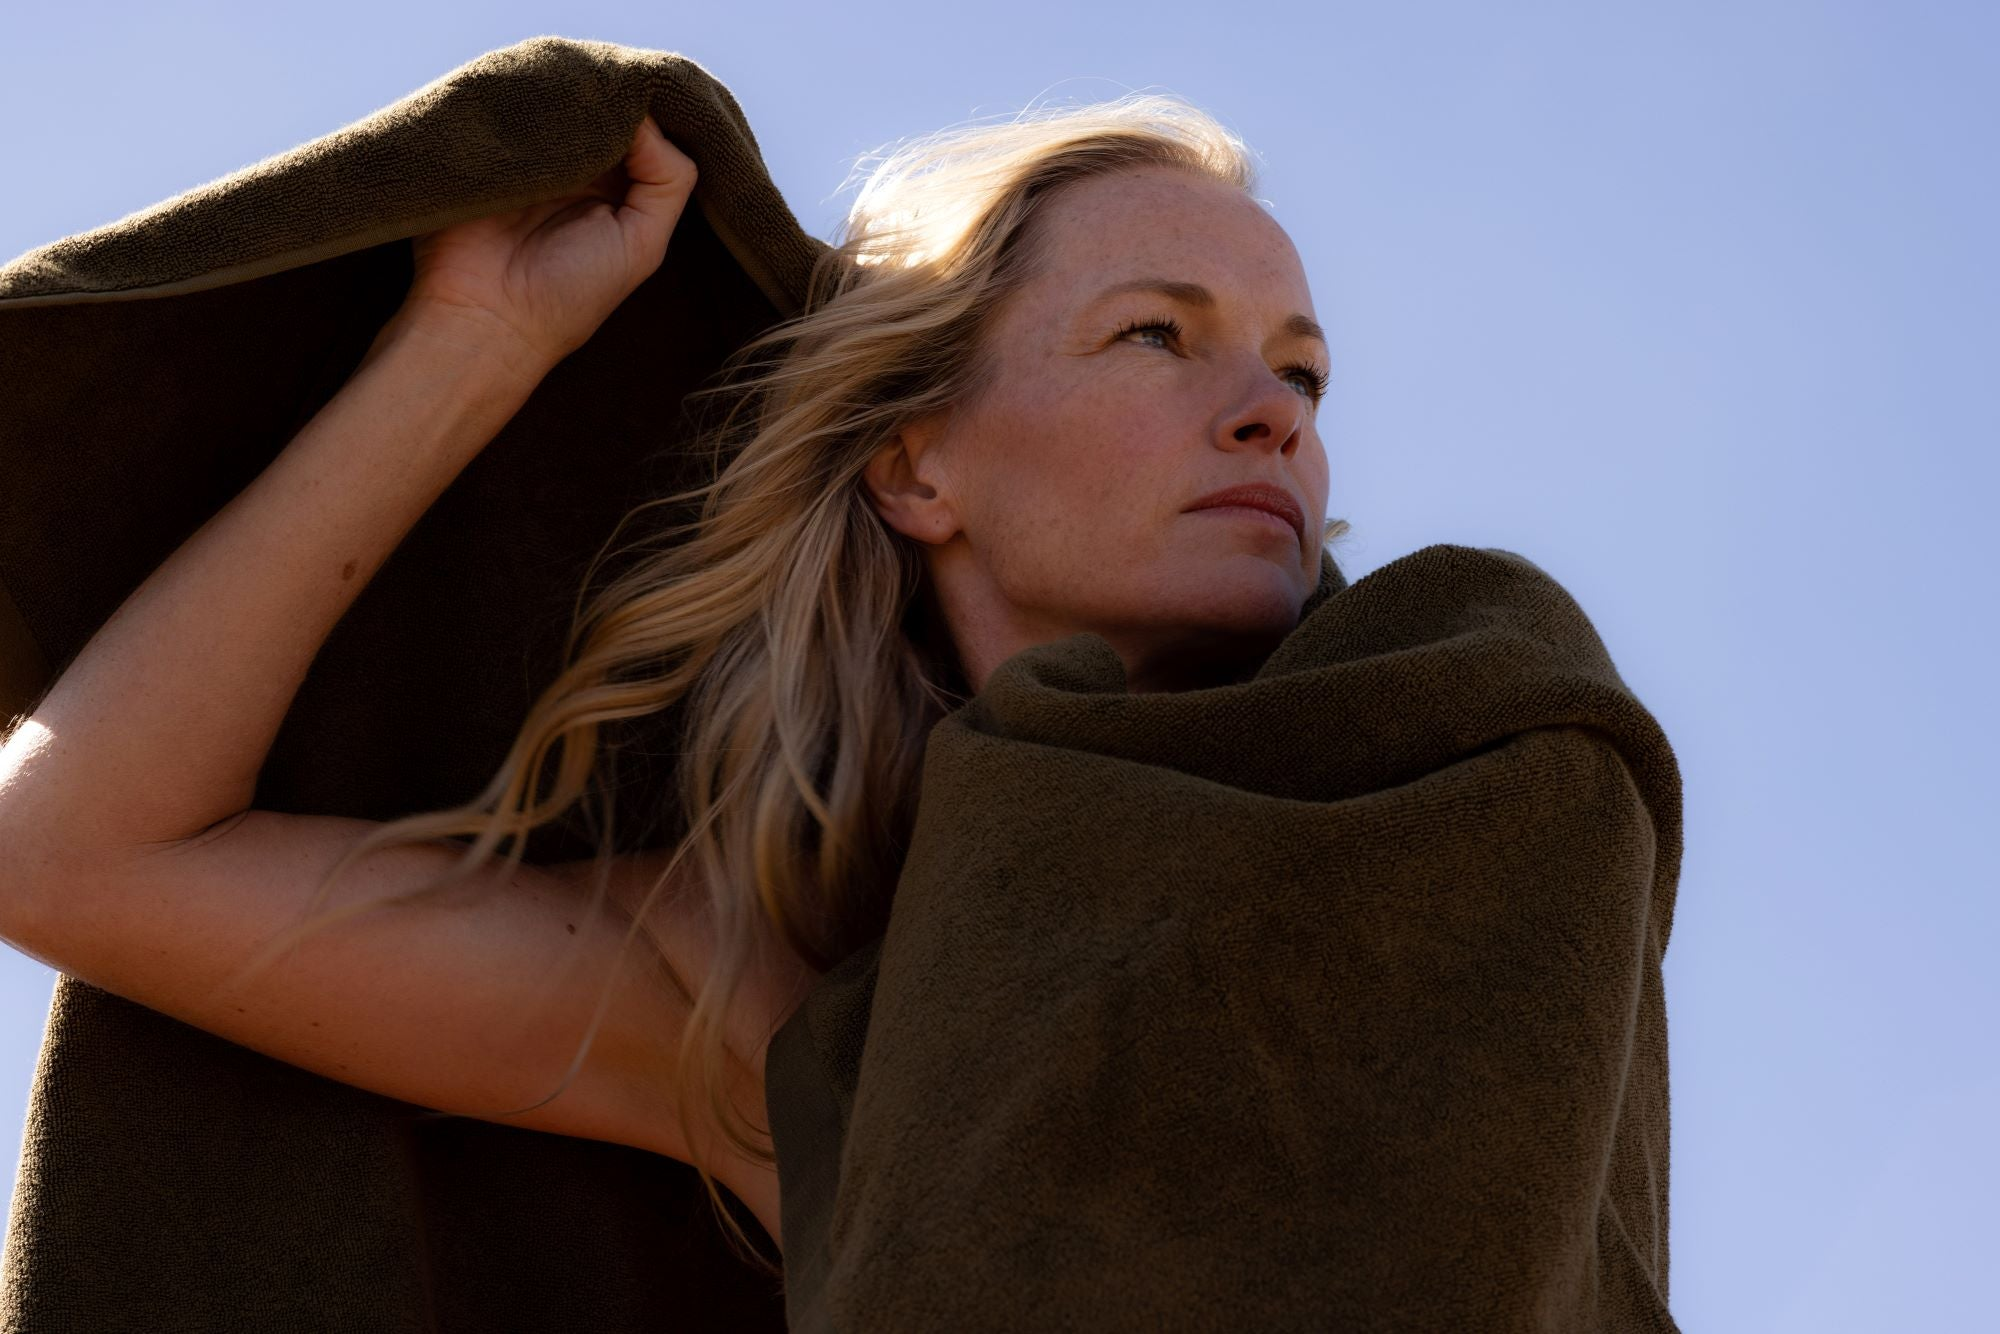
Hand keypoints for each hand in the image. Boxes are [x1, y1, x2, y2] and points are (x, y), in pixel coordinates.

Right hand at [394, 115, 696, 373]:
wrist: (485, 316)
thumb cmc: (570, 294)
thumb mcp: (643, 244)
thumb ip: (667, 181)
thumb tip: (649, 116)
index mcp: (620, 187)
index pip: (648, 130)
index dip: (652, 110)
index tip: (650, 96)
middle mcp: (580, 166)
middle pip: (606, 108)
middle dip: (613, 96)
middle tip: (611, 88)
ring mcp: (534, 153)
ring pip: (562, 99)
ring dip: (570, 94)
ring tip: (576, 95)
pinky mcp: (491, 145)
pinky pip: (515, 106)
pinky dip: (529, 98)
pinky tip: (539, 99)